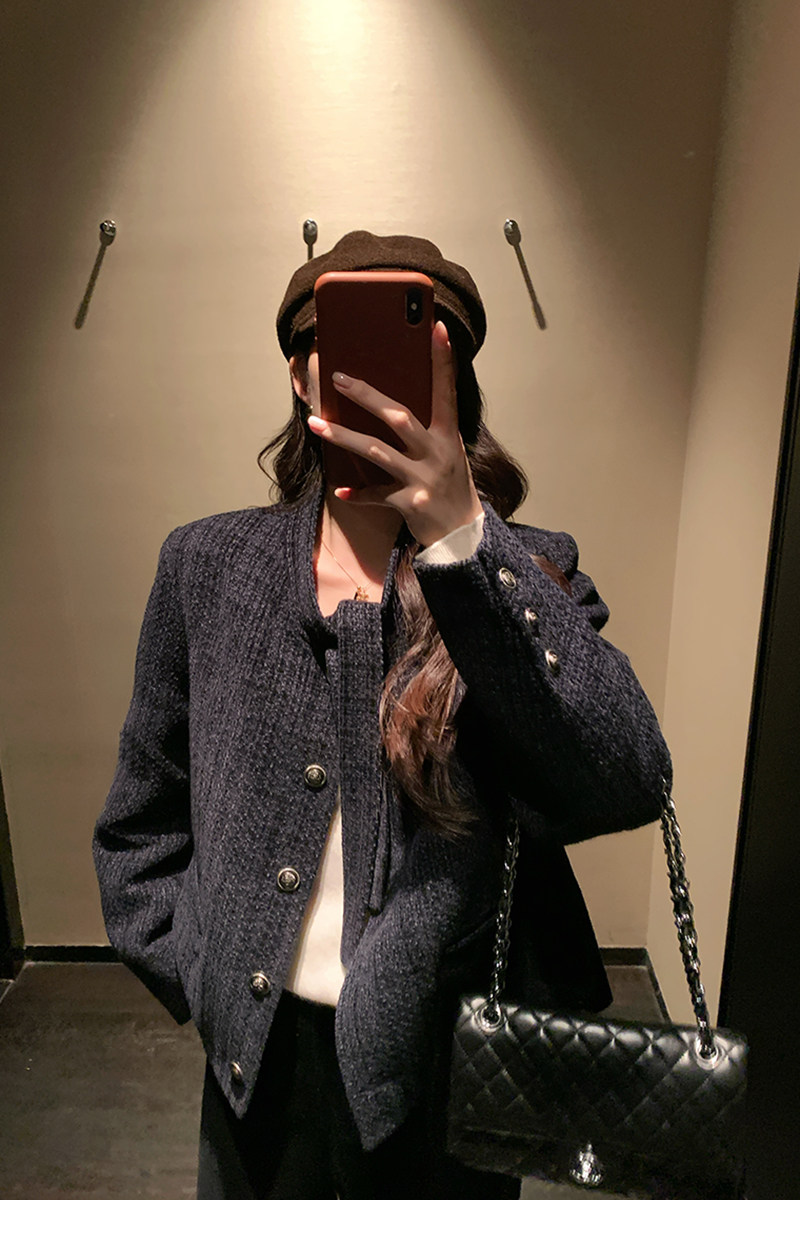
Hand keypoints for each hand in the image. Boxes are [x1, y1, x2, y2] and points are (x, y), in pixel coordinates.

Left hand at [306, 321, 483, 547]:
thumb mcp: (448, 453)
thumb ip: (428, 430)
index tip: (436, 327)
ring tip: (315, 423)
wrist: (464, 536)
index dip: (442, 360)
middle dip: (366, 396)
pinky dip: (357, 493)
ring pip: (376, 452)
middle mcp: (436, 454)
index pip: (446, 391)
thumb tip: (390, 405)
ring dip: (343, 437)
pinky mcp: (409, 504)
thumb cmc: (452, 487)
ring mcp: (422, 479)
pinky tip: (339, 489)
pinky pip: (376, 495)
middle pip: (398, 417)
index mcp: (448, 436)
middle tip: (339, 377)